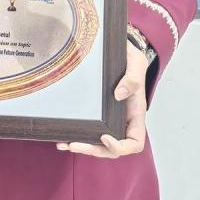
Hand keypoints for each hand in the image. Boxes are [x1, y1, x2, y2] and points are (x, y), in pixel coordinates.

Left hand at [55, 41, 147, 157]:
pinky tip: (63, 137)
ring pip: (98, 143)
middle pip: (112, 148)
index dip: (120, 147)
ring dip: (82, 147)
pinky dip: (77, 136)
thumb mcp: (136, 63)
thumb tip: (119, 94)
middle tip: (74, 144)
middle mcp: (123, 121)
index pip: (134, 143)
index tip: (104, 137)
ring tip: (64, 144)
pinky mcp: (97, 113)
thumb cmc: (131, 59)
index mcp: (135, 114)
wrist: (119, 50)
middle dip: (94, 149)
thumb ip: (132, 78)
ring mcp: (109, 119)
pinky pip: (89, 130)